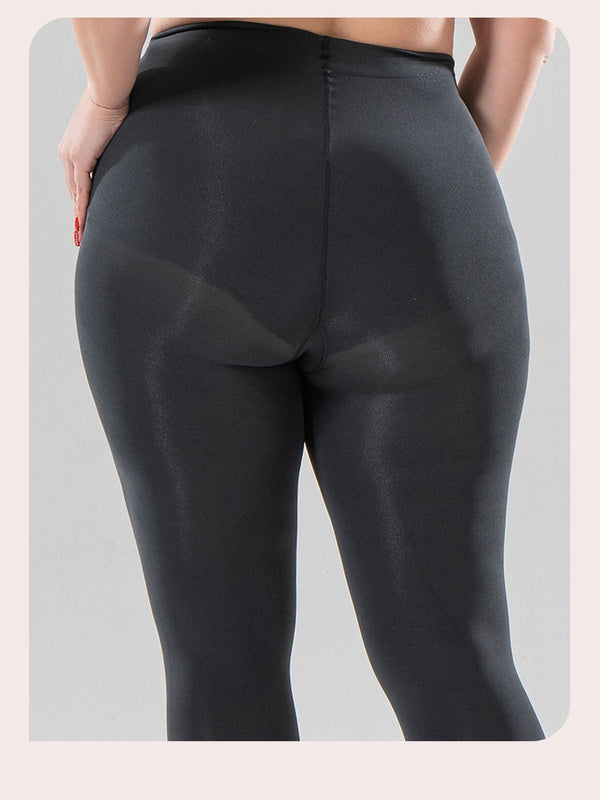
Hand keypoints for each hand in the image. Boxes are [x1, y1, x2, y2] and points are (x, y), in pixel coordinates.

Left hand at [58, 84, 128, 244]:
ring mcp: (71, 156)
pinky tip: (84, 221)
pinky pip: (81, 189)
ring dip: (79, 213)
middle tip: (80, 229)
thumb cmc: (114, 106)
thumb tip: (121, 155)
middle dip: (77, 209)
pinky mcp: (80, 159)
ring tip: (82, 232)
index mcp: (72, 146)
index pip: (74, 178)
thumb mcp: (110, 132)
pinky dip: (82, 207)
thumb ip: (109, 147)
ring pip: (75, 192)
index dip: (78, 197)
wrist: (109, 94)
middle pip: (72, 188)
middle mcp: (67, 152)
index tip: (81, 212)